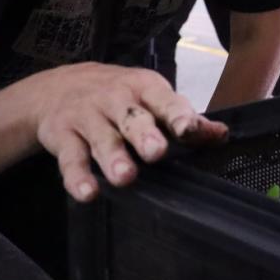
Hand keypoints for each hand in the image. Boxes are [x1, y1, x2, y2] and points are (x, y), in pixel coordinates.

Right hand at [30, 62, 227, 203]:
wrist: (58, 86)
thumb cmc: (119, 96)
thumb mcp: (152, 98)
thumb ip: (184, 118)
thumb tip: (221, 135)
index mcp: (144, 88)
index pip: (164, 100)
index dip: (178, 115)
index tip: (189, 129)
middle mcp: (115, 99)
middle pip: (131, 118)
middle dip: (144, 135)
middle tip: (157, 152)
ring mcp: (87, 117)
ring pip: (102, 139)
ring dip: (113, 158)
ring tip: (126, 177)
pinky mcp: (62, 136)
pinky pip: (69, 158)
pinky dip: (77, 177)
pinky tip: (87, 193)